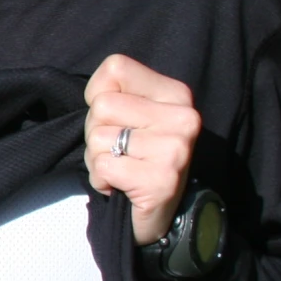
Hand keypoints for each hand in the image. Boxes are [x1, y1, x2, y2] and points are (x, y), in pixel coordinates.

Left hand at [84, 54, 200, 244]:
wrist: (160, 213)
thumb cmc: (136, 157)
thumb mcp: (131, 114)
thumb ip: (115, 93)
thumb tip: (97, 97)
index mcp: (176, 93)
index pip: (116, 68)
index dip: (99, 95)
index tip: (118, 119)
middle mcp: (184, 117)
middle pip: (102, 106)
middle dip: (97, 131)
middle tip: (120, 151)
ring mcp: (176, 149)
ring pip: (98, 137)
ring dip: (98, 158)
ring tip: (122, 169)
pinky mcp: (162, 180)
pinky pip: (104, 166)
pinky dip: (101, 179)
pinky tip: (122, 186)